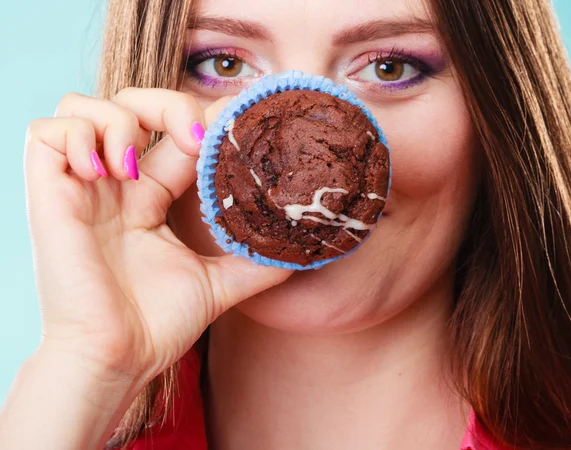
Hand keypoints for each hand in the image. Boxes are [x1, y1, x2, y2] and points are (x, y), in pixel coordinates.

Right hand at [24, 88, 290, 383]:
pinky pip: (46, 133)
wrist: (116, 360)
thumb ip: (255, 261)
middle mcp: (115, 185)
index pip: (173, 134)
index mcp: (149, 198)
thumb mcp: (218, 283)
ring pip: (84, 107)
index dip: (201, 120)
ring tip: (135, 166)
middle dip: (166, 104)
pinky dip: (76, 136)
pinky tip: (102, 172)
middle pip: (131, 104)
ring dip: (119, 120)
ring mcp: (80, 186)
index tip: (230, 130)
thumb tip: (300, 248)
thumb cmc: (156, 326)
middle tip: (195, 138)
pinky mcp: (48, 194)